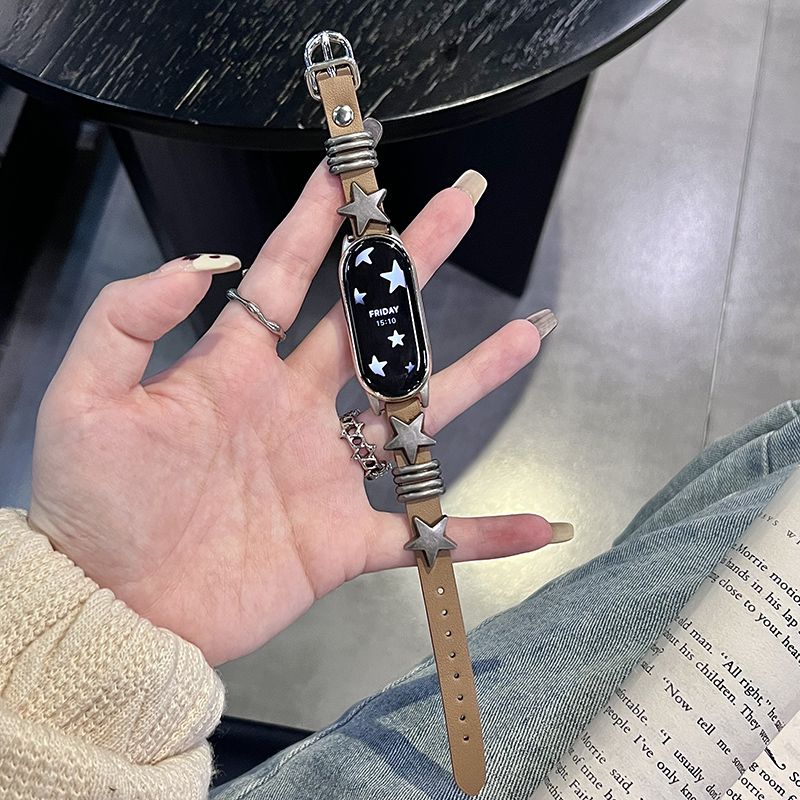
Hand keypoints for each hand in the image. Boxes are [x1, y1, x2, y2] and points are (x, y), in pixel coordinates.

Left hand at [28, 162, 551, 665]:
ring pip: (414, 417)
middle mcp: (293, 410)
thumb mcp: (85, 401)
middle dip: (413, 269)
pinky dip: (476, 533)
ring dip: (472, 377)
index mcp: (236, 371)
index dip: (318, 225)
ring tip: (528, 335)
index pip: (287, 279)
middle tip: (458, 211)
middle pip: (367, 328)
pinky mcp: (342, 540)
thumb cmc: (92, 505)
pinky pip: (422, 535)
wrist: (112, 606)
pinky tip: (533, 523)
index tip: (351, 175)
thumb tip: (193, 264)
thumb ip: (126, 322)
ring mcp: (325, 474)